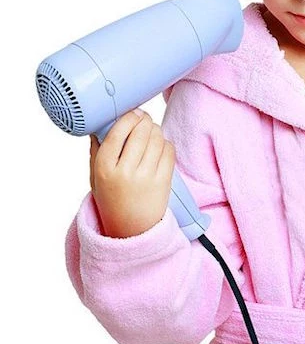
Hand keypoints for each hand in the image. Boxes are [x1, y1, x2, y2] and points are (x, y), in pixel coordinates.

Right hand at [89, 109, 175, 237]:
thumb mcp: (95, 177)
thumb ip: (96, 151)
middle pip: (141, 130)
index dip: (129, 117)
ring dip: (156, 131)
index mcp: (104, 168)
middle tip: (144, 120)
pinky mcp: (163, 180)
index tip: (133, 113)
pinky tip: (160, 148)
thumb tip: (100, 124)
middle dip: (145, 120)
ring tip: (151, 134)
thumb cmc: (112, 199)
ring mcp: (146, 176)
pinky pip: (169, 149)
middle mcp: (124, 171)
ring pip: (157, 137)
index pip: (118, 131)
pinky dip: (166, 144)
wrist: (131, 230)